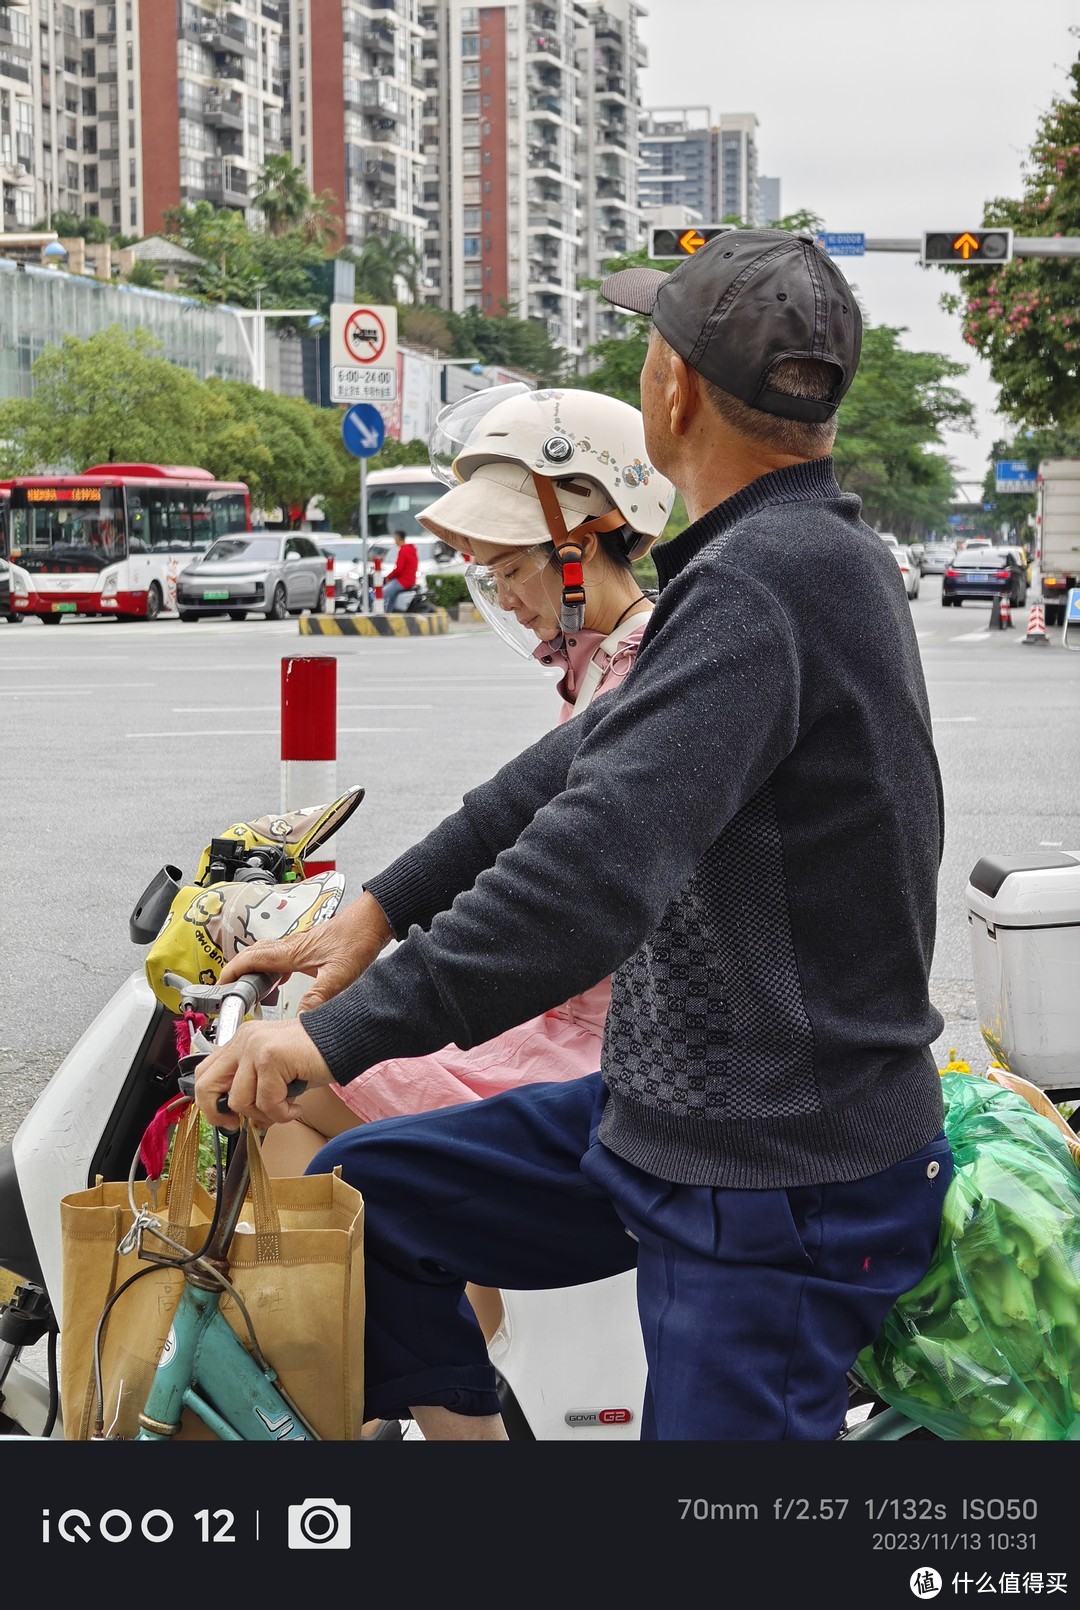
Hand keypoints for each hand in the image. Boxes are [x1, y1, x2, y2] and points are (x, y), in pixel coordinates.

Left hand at [194, 1016, 334, 1130]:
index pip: (205, 1073)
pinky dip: (283, 1114)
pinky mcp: (271, 1058)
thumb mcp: (275, 1070)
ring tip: (286, 1108)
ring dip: (264, 1114)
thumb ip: (253, 1085)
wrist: (344, 1039)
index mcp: (242, 1040)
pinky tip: (297, 1107)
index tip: (227, 1118)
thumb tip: (240, 1118)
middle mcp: (244, 1040)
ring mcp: (255, 1047)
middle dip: (219, 1114)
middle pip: (207, 1086)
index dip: (210, 1102)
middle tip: (238, 1125)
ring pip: (240, 1100)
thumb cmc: (313, 1056)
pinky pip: (267, 1102)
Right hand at [217, 889, 392, 1011]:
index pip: (251, 959)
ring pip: (266, 955)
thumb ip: (318, 998)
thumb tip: (299, 1020)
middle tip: (229, 991)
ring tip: (251, 991)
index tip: (220, 986)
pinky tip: (279, 982)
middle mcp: (291, 946)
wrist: (373, 920)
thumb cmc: (358, 939)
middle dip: (237, 971)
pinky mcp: (309, 946)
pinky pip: (281, 957)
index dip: (232, 971)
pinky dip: (272, 969)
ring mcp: (299, 945)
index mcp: (292, 952)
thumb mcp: (339, 975)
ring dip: (253, 970)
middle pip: (253, 956)